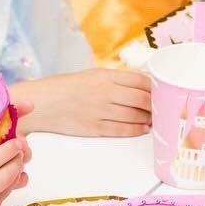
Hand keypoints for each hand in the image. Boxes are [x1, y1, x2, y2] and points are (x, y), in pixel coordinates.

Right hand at [28, 65, 151, 137]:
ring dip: (148, 118)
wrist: (41, 102)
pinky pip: (122, 130)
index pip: (140, 80)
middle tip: (163, 108)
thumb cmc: (64, 88)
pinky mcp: (95, 127)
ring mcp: (100, 110)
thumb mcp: (89, 76)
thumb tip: (140, 87)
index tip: (163, 92)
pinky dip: (136, 129)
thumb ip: (113, 80)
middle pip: (142, 99)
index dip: (155, 87)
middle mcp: (104, 92)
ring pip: (135, 115)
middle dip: (156, 105)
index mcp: (104, 75)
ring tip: (154, 119)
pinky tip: (142, 128)